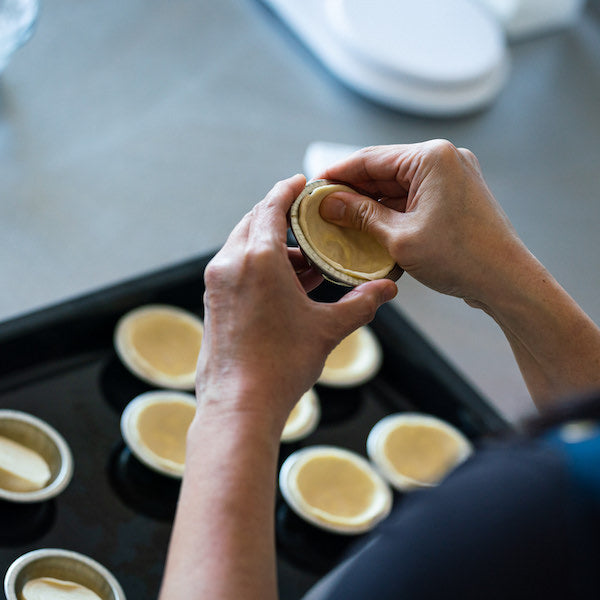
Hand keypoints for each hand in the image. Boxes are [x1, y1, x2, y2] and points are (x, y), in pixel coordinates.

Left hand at [197, 174, 396, 428]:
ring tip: (306, 263)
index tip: (300, 181)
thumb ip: (361, 303)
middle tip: (309, 223)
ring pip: (244, 244)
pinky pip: (236, 266)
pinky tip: (285, 284)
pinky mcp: (212, 300)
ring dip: (273, 245)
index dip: (287, 190)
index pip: (271, 206)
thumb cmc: (281, 365)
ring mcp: (216, 282)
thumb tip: (388, 289)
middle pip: (255, 221)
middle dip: (282, 217)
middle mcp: (230, 263)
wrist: (239, 404)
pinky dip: (259, 264)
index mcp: (257, 259)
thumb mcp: (328, 329)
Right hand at [318, 141, 599, 406]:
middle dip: (353, 190)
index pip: (370, 159)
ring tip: (341, 220)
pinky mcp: (455, 195)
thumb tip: (328, 203)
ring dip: (371, 202)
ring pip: (398, 185)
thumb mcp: (399, 237)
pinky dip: (391, 210)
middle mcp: (444, 159)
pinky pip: (414, 197)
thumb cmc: (459, 257)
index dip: (338, 173)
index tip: (313, 187)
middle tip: (323, 207)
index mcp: (432, 158)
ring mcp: (453, 176)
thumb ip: (360, 215)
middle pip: (384, 170)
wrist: (506, 281)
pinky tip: (370, 226)